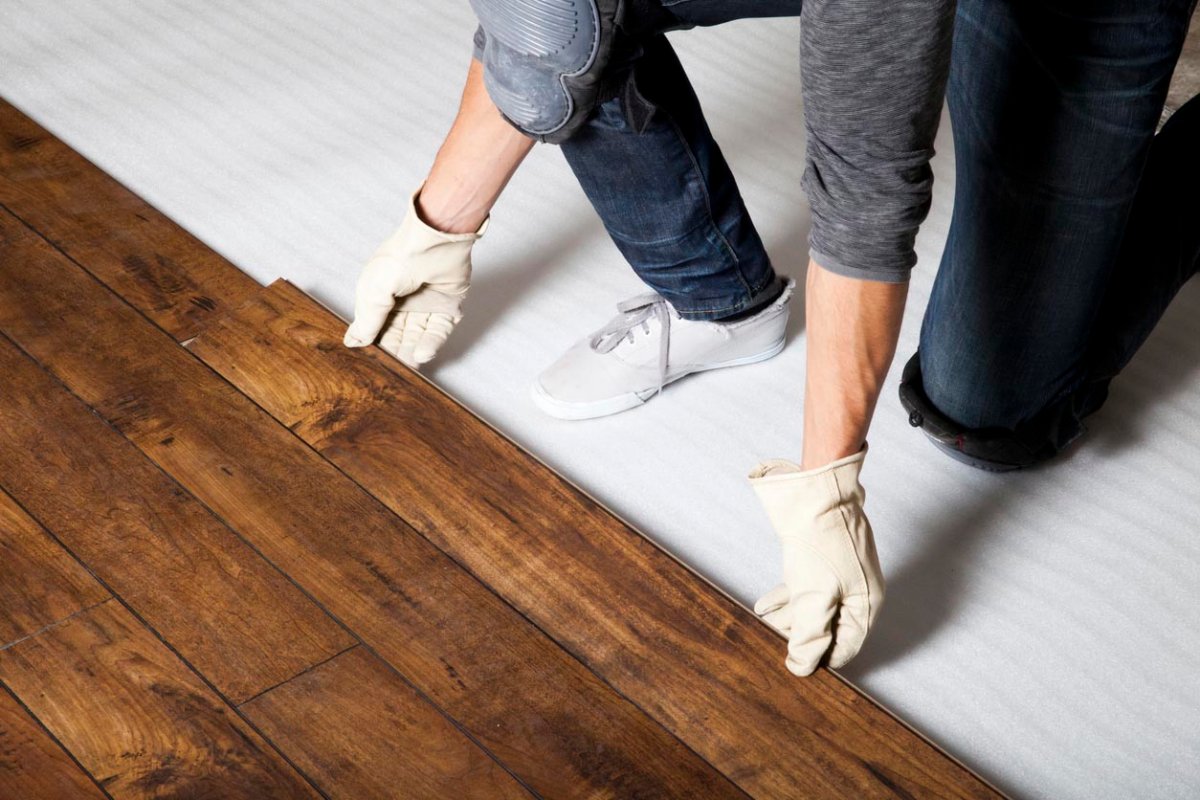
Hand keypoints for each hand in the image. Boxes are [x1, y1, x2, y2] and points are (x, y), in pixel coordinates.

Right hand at [343, 188, 486, 366]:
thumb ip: (367, 320)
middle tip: (390, 372)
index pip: (374, 325)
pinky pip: (439, 331)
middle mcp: (402, 300)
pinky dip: (431, 344)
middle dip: (394, 352)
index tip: (369, 362)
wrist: (437, 240)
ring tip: (408, 368)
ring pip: (417, 336)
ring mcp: (426, 304)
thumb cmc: (400, 257)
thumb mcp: (374, 291)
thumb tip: (353, 343)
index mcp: (379, 294)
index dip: (373, 343)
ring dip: (413, 352)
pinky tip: (423, 355)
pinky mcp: (447, 306)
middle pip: (397, 334)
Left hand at [749, 444, 883, 675]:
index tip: (795, 664)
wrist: (817, 494)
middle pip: (830, 627)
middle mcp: (858, 592)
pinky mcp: (826, 561)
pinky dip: (786, 598)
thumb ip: (810, 635)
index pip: (846, 647)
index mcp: (865, 605)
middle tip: (775, 643)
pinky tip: (764, 605)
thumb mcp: (815, 596)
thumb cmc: (822, 543)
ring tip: (765, 624)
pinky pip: (807, 588)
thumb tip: (803, 667)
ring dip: (789, 617)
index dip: (820, 657)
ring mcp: (842, 575)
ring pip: (815, 606)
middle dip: (801, 636)